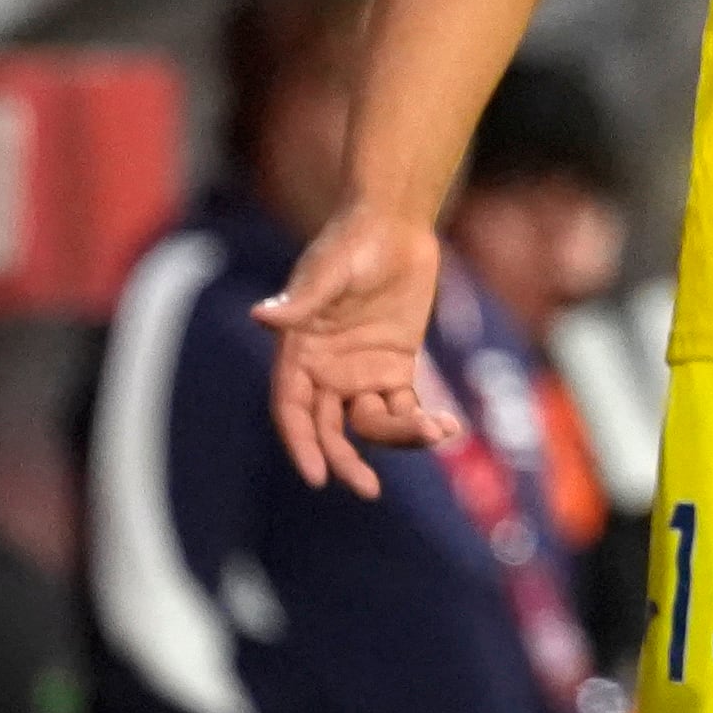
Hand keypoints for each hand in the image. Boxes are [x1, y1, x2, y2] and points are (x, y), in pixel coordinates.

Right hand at [252, 204, 460, 496]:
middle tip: (367, 488)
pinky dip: (424, 421)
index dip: (302, 445)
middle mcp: (325, 371)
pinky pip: (407, 405)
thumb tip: (263, 316)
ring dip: (400, 436)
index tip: (317, 476)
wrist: (394, 224)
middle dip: (346, 460)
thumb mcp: (326, 270)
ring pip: (373, 423)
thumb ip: (301, 300)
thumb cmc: (351, 242)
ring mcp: (361, 372)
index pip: (292, 411)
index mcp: (298, 354)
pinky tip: (449, 426)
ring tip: (436, 432)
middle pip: (330, 429)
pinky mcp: (396, 366)